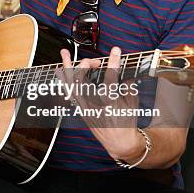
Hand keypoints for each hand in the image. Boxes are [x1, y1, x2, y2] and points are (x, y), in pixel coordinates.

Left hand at [59, 47, 144, 161]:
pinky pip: (70, 93)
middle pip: (82, 80)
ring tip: (64, 52)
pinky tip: (60, 70)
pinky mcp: (81, 110)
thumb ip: (129, 87)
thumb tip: (125, 74)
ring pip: (71, 84)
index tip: (116, 50)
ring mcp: (85, 108)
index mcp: (110, 102)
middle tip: (95, 61)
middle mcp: (94, 105)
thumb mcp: (132, 104)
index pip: (110, 78)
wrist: (119, 142)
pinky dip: (64, 80)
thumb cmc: (127, 122)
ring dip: (67, 67)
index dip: (112, 62)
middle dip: (86, 64)